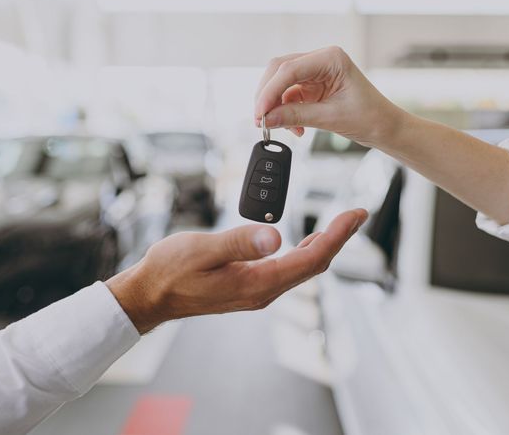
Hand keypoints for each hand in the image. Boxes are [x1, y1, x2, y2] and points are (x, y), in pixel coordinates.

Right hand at [107, 209, 367, 333]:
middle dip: (339, 238)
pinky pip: (288, 270)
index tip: (356, 214)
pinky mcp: (250, 286)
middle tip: (357, 214)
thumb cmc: (171, 271)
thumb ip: (238, 243)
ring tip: (341, 224)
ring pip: (302, 268)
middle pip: (313, 265)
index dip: (337, 236)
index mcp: (256, 283)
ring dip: (325, 245)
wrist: (151, 295)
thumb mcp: (201, 250)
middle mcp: (263, 291)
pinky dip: (305, 252)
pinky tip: (308, 240)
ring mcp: (258, 291)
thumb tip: (276, 237)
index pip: (310, 260)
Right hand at [254, 46, 405, 148]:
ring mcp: (315, 72)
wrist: (385, 128)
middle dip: (268, 97)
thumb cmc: (370, 117)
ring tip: (282, 127)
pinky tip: (295, 127)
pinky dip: (285, 112)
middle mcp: (321, 60)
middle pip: (279, 71)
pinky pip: (288, 95)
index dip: (270, 92)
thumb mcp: (330, 118)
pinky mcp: (312, 86)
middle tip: (261, 121)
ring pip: (281, 84)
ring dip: (276, 106)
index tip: (260, 114)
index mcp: (331, 58)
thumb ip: (295, 116)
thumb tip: (267, 119)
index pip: (289, 70)